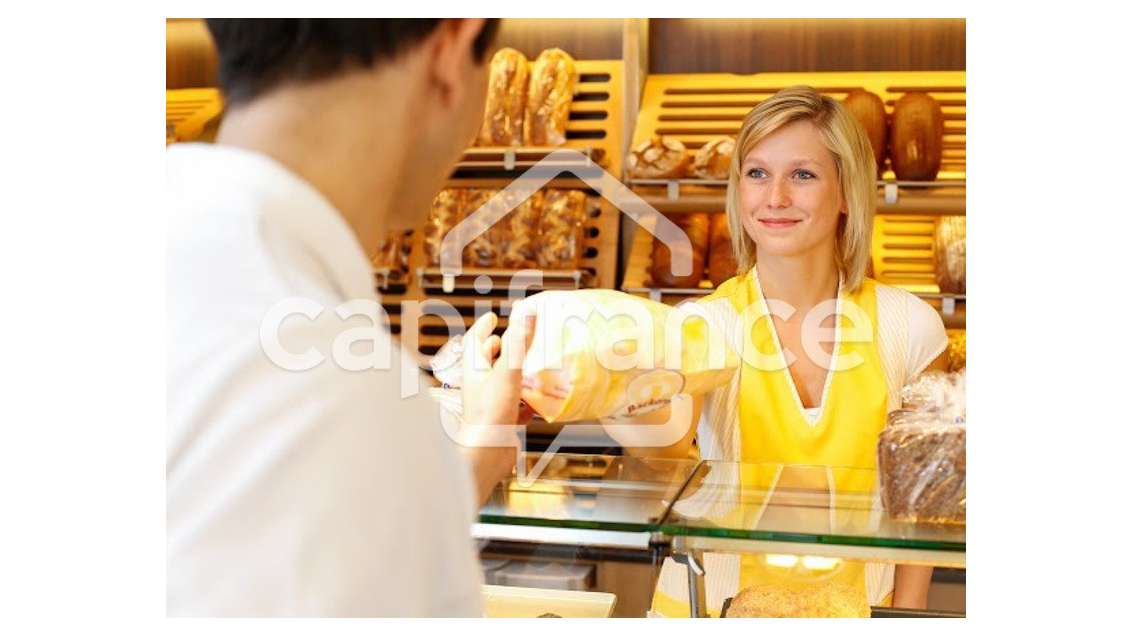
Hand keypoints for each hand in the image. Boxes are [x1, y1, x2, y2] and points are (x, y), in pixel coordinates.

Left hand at [460, 309, 536, 430]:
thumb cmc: (490, 413)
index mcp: (475, 369)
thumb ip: (519, 343)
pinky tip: (536, 399)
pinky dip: (525, 398)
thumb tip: (528, 314)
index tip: (493, 316)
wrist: (488, 453)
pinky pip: (515, 404)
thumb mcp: (507, 371)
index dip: (484, 326)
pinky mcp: (502, 419)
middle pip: (487, 360)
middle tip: (512, 338)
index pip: (475, 340)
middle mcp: (480, 384)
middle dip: (499, 348)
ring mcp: (490, 402)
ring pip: (502, 381)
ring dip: (514, 372)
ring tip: (530, 364)